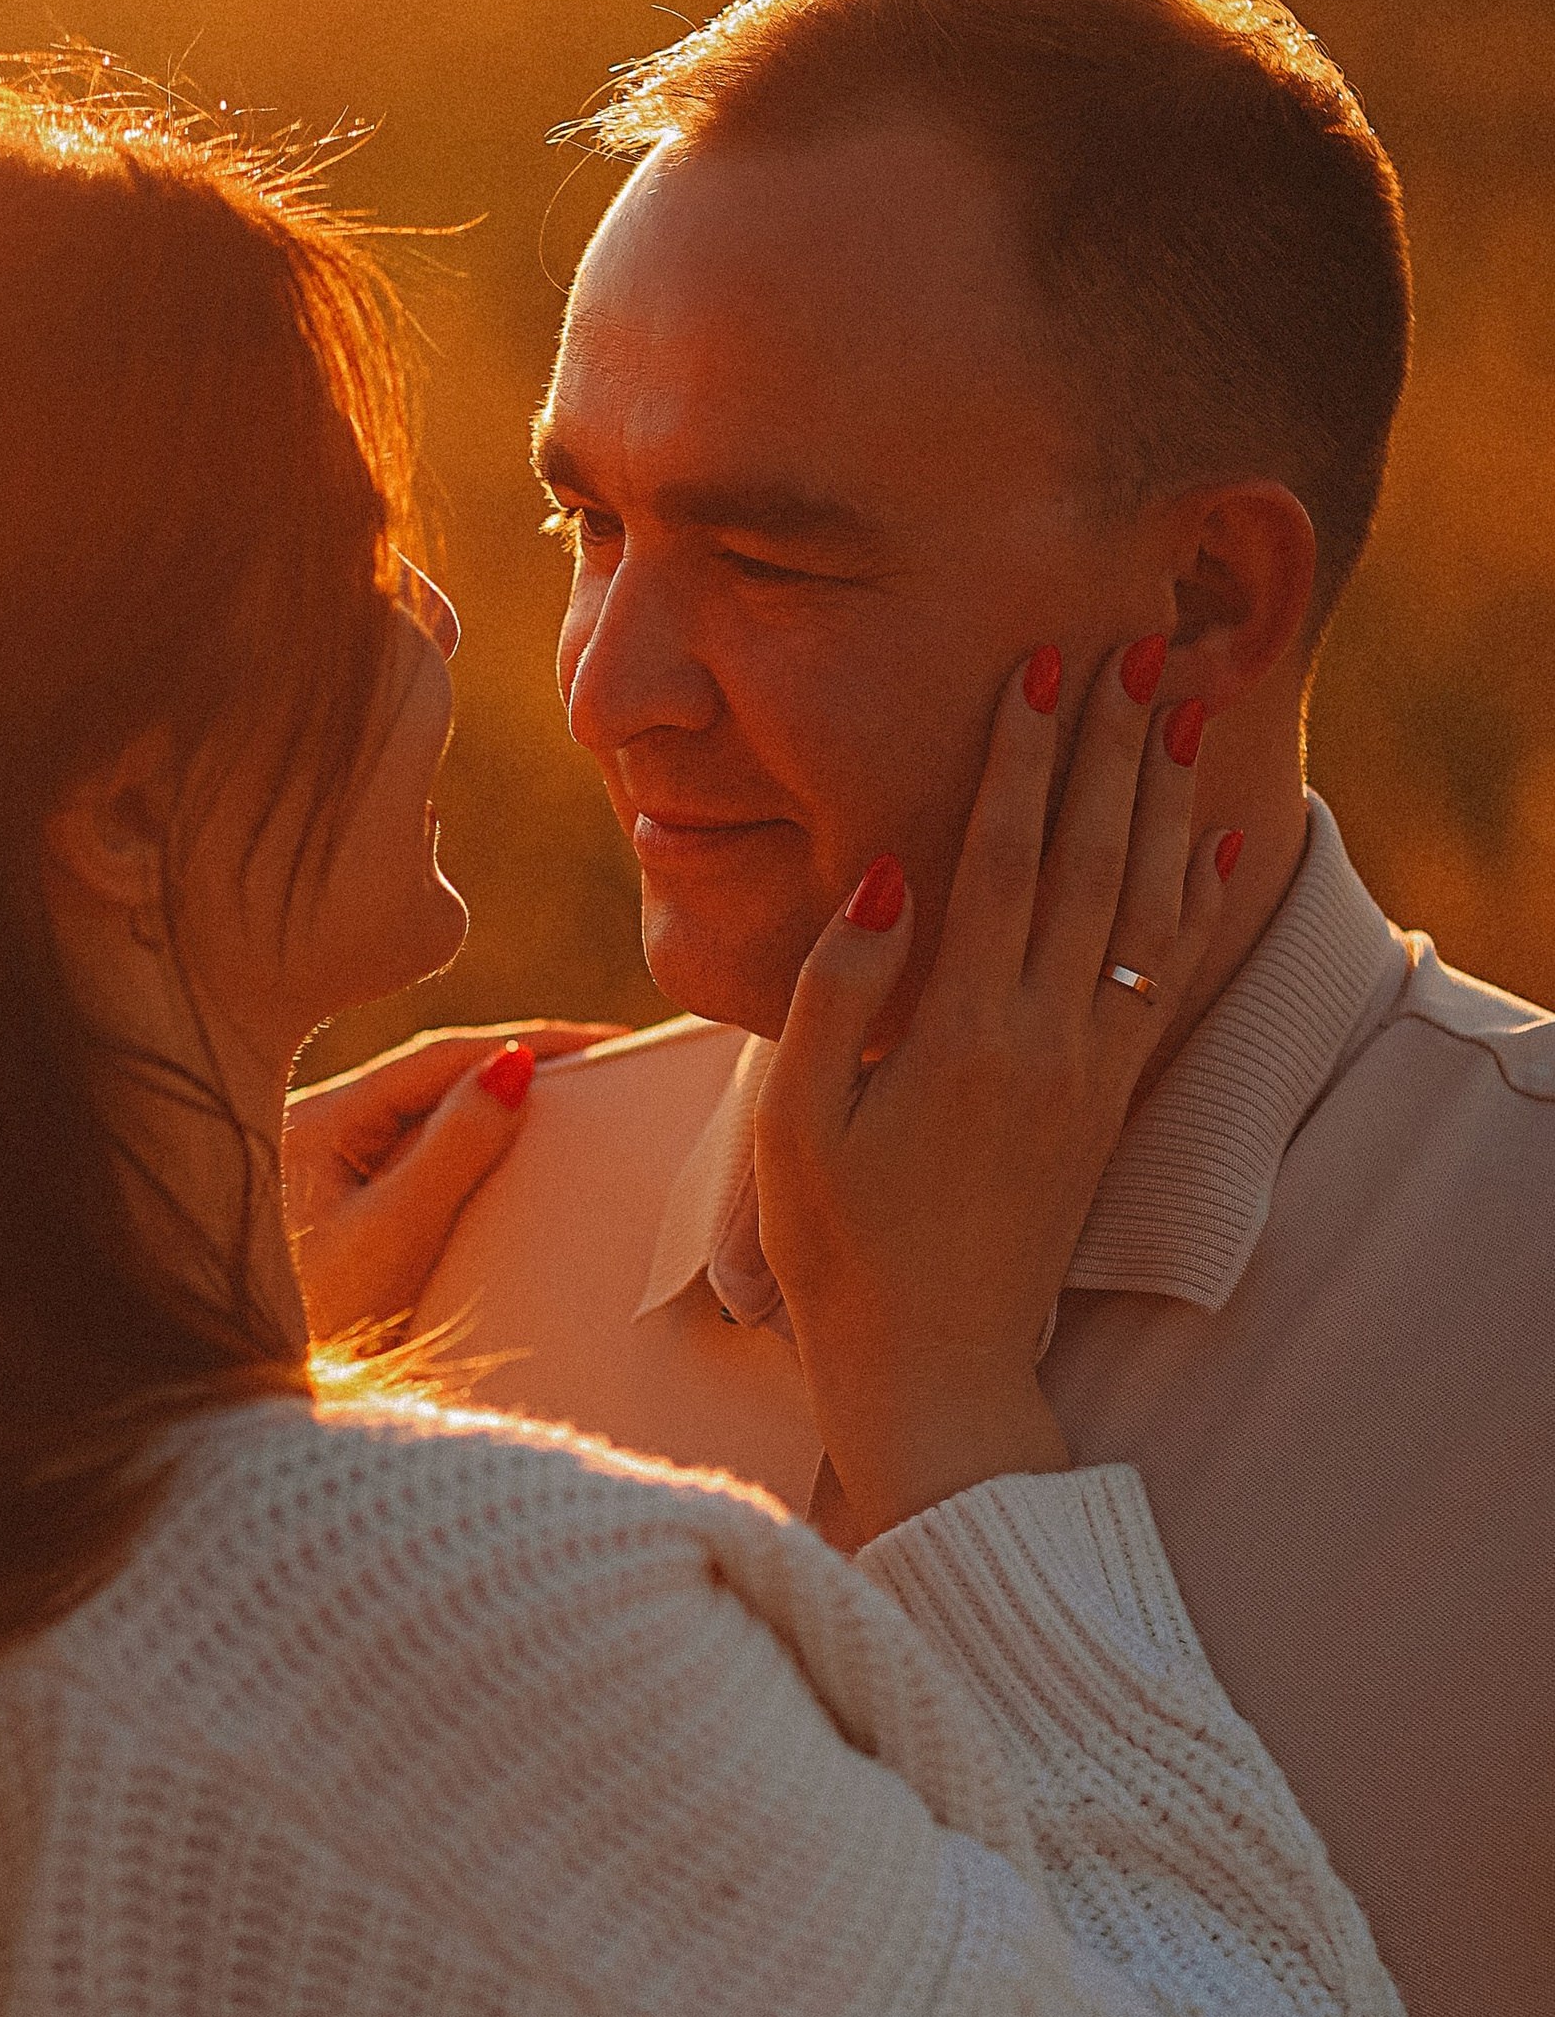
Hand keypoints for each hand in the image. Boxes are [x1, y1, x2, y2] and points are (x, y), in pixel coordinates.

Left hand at [284, 1021, 617, 1343]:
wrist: (259, 1390)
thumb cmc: (315, 1321)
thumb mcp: (394, 1235)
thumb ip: (454, 1149)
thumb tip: (512, 1067)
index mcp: (317, 1120)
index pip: (438, 1058)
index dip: (527, 1043)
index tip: (603, 1042)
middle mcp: (313, 1130)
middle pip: (431, 1082)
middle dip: (513, 1068)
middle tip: (601, 1066)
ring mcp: (321, 1170)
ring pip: (423, 1121)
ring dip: (491, 1112)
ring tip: (569, 1106)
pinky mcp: (334, 1210)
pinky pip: (412, 1164)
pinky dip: (464, 1157)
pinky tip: (507, 1162)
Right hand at [757, 642, 1229, 1544]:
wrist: (935, 1363)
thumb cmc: (841, 1250)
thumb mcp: (796, 1125)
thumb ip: (836, 997)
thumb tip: (884, 881)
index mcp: (962, 1036)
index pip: (997, 863)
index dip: (1018, 762)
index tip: (1036, 673)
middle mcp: (1044, 1040)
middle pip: (1086, 863)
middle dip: (1106, 751)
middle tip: (1128, 652)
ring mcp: (1089, 1072)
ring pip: (1142, 906)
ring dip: (1161, 801)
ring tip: (1179, 711)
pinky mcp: (1109, 1102)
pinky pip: (1165, 975)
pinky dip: (1196, 898)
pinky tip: (1220, 840)